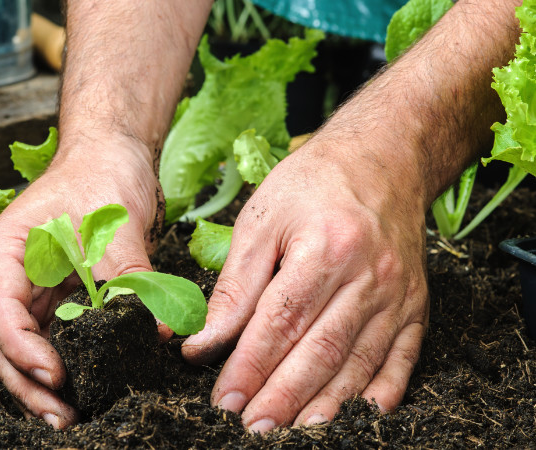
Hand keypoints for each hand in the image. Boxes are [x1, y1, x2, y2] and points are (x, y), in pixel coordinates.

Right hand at [0, 134, 162, 428]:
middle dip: (28, 382)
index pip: (1, 310)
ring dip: (43, 383)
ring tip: (69, 415)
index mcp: (7, 251)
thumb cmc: (104, 173)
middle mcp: (14, 276)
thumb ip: (132, 277)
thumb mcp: (116, 223)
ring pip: (28, 348)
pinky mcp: (63, 298)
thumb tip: (158, 330)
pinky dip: (69, 364)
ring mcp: (36, 290)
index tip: (56, 374)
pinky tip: (86, 387)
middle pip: (5, 341)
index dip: (23, 349)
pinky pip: (59, 338)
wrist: (115, 155)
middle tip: (61, 415)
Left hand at [182, 139, 428, 431]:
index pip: (280, 323)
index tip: (224, 399)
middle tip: (252, 429)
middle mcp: (368, 276)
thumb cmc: (313, 184)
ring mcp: (398, 295)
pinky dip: (381, 393)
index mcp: (325, 248)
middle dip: (282, 397)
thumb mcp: (262, 220)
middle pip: (320, 351)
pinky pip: (402, 359)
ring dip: (325, 405)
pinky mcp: (416, 305)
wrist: (381, 159)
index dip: (250, 366)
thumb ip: (236, 284)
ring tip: (293, 433)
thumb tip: (205, 341)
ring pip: (358, 363)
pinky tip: (357, 416)